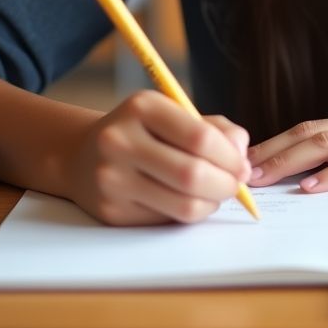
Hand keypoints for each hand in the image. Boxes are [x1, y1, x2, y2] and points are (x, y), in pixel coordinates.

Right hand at [62, 90, 251, 224]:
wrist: (83, 155)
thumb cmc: (144, 131)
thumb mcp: (175, 114)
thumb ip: (215, 128)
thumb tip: (242, 153)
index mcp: (142, 107)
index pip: (199, 137)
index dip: (230, 156)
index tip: (243, 165)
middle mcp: (121, 141)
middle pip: (192, 175)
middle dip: (226, 184)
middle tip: (238, 184)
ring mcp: (112, 179)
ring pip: (182, 204)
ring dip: (212, 203)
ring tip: (217, 194)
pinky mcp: (111, 211)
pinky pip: (166, 219)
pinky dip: (190, 213)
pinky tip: (191, 201)